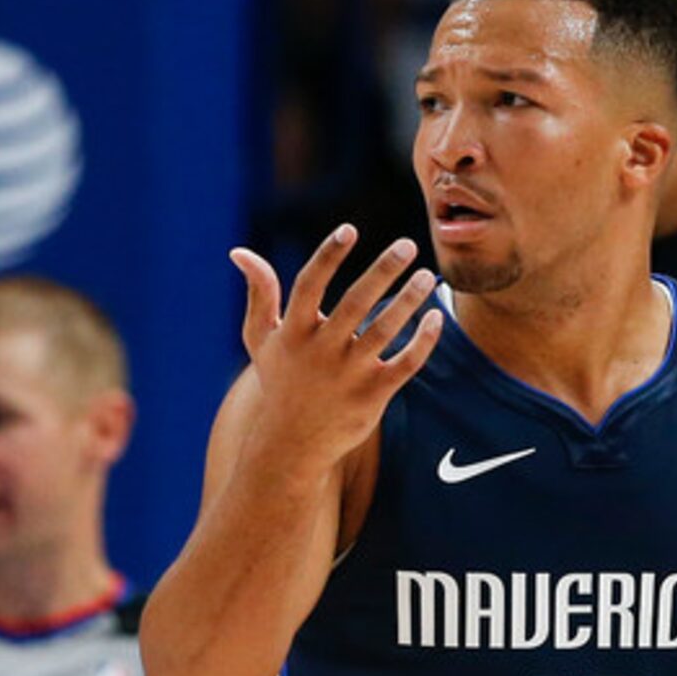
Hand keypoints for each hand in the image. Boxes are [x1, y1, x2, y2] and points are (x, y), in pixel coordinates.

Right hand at [230, 226, 444, 477]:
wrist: (292, 445)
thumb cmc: (280, 382)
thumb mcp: (260, 339)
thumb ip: (258, 294)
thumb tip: (239, 252)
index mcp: (293, 332)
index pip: (310, 284)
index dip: (329, 256)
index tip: (350, 230)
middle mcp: (321, 351)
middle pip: (355, 302)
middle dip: (382, 271)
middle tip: (408, 245)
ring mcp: (349, 374)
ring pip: (385, 330)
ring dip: (409, 301)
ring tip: (427, 276)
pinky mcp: (373, 395)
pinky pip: (405, 363)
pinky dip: (423, 341)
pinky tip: (436, 317)